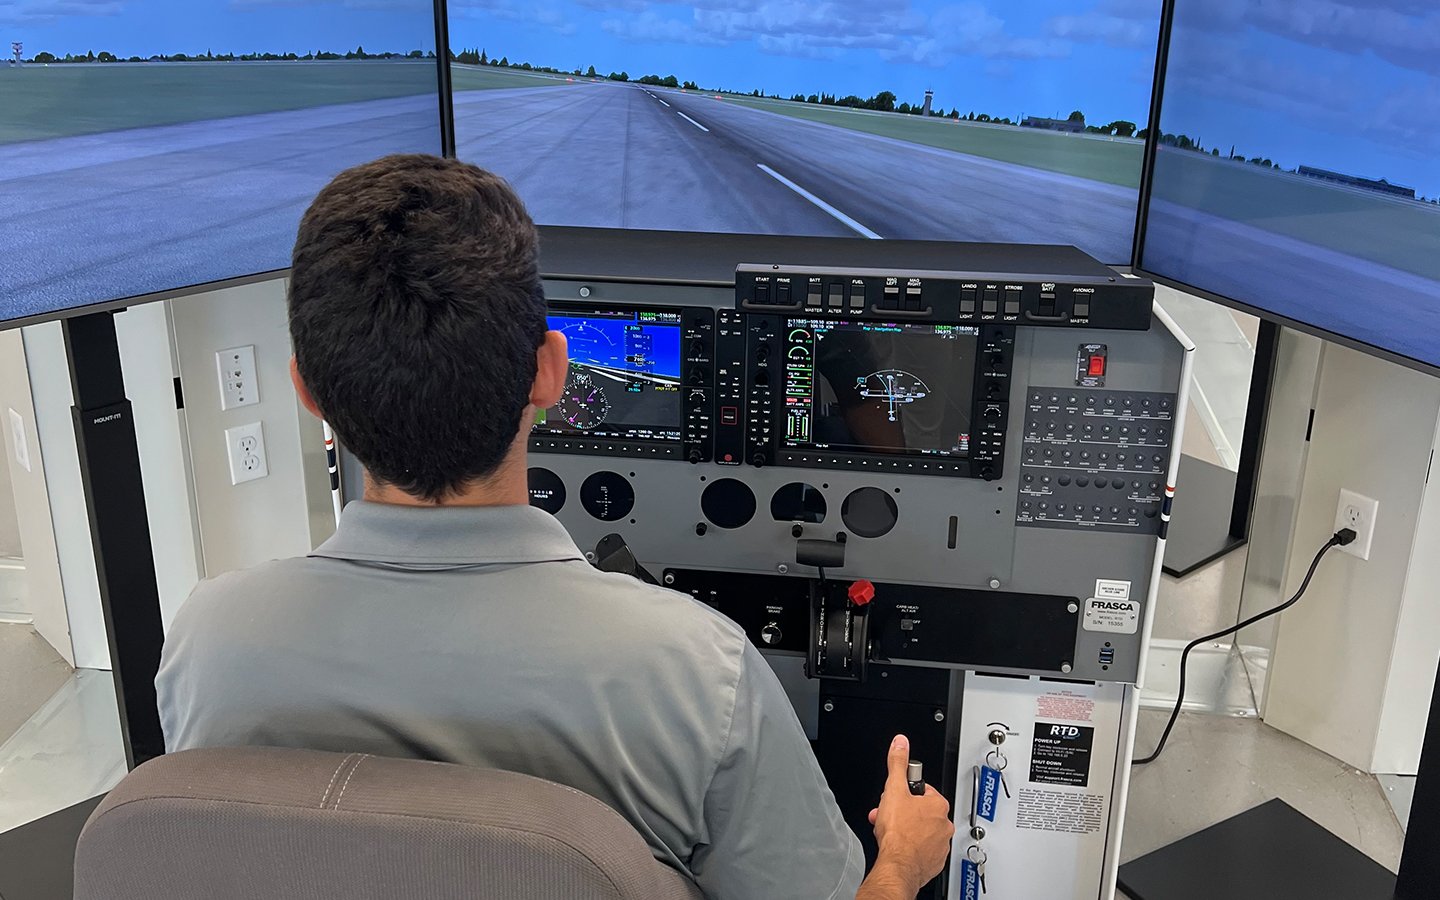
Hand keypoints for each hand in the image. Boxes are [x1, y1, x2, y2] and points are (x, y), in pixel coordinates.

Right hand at [865, 735, 954, 894]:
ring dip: (907, 830)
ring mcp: (941, 844)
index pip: (922, 790)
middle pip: (921, 812)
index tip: (895, 799)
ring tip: (892, 833)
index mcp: (938, 804)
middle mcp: (944, 824)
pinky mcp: (935, 861)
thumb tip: (900, 743)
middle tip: (890, 817)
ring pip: (922, 831)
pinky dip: (912, 848)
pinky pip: (923, 850)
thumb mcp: (894, 789)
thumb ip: (898, 763)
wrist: (898, 865)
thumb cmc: (899, 833)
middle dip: (903, 813)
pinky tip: (899, 847)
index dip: (904, 793)